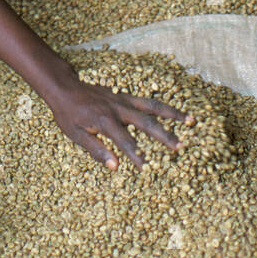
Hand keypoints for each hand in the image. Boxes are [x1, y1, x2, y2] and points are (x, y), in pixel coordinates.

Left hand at [43, 70, 195, 170]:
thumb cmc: (68, 114)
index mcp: (104, 121)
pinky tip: (175, 112)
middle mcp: (117, 109)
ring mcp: (123, 100)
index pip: (124, 142)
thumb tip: (115, 167)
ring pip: (151, 106)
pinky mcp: (124, 96)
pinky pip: (146, 101)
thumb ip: (96, 150)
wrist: (65, 88)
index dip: (136, 156)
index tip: (148, 169)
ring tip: (191, 120)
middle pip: (145, 123)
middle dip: (164, 135)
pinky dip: (162, 106)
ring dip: (172, 113)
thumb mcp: (75, 134)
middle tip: (181, 147)